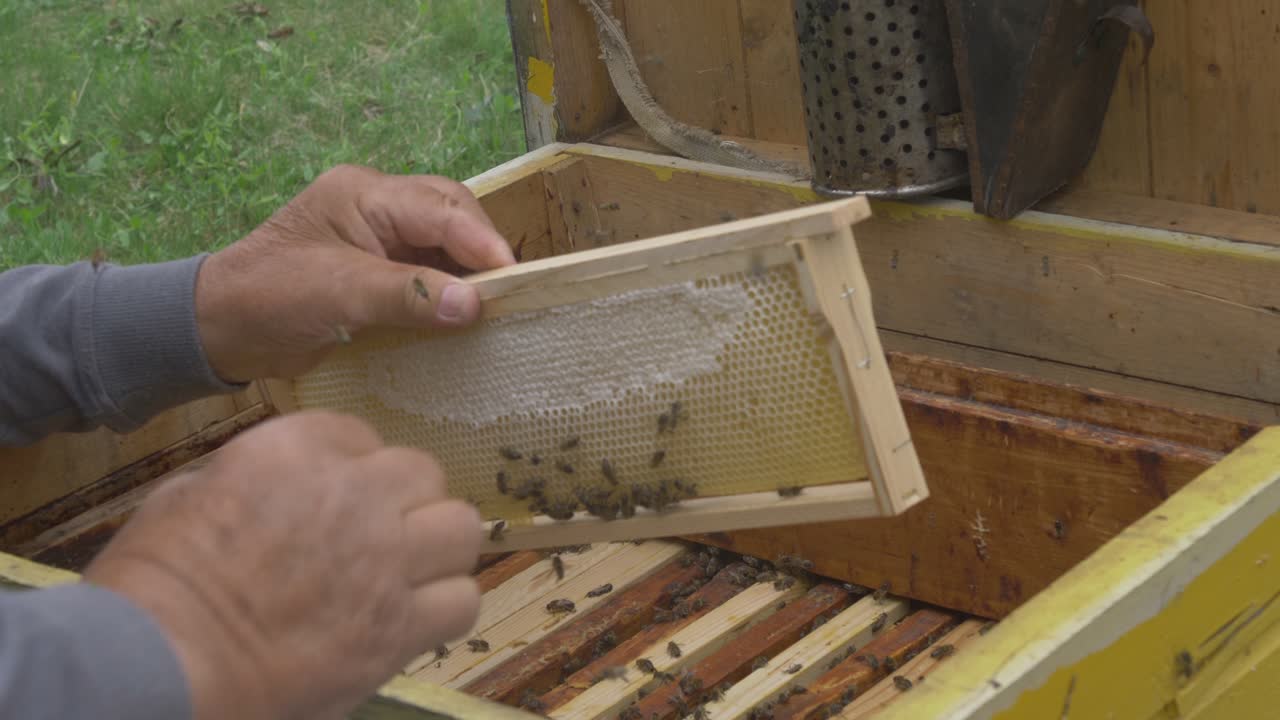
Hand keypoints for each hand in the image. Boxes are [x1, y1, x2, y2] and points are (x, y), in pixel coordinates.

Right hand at [84, 411, 482, 719]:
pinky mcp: (398, 625)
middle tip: (382, 532)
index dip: (353, 468)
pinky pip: (462, 600)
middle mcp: (356, 494)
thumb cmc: (154, 583)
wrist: (160, 663)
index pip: (360, 435)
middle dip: (404, 500)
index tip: (340, 496)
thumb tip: (276, 490)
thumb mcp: (188, 494)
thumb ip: (252, 478)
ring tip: (412, 571)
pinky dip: (445, 607)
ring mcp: (386, 559)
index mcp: (297, 449)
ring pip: (460, 529)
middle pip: (422, 473)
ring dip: (439, 547)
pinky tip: (417, 618)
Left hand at [195, 164, 515, 382]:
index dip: (483, 244)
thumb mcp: (338, 294)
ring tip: (496, 306)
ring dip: (471, 272)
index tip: (515, 281)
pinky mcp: (380, 269)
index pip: (440, 209)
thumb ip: (407, 295)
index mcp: (364, 194)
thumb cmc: (268, 300)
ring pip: (446, 242)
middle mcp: (377, 206)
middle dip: (483, 251)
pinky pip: (430, 270)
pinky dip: (451, 292)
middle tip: (510, 294)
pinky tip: (466, 317)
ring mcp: (379, 237)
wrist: (218, 331)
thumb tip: (474, 305)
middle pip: (452, 214)